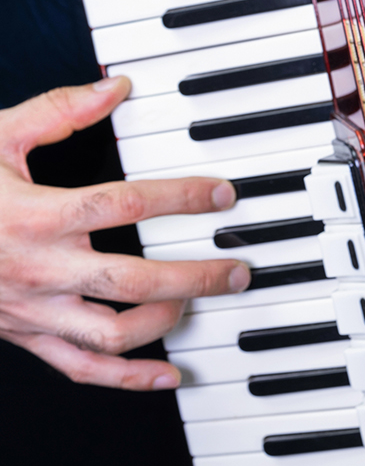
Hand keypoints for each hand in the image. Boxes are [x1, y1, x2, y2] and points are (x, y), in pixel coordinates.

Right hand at [0, 77, 249, 390]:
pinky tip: (168, 375)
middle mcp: (37, 269)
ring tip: (200, 300)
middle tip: (238, 268)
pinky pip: (81, 369)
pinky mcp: (25, 336)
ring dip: (167, 321)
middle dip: (196, 276)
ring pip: (113, 334)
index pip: (122, 206)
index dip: (179, 197)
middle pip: (132, 281)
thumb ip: (56, 112)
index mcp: (33, 216)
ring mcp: (31, 310)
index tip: (221, 193)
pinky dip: (129, 379)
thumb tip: (114, 86)